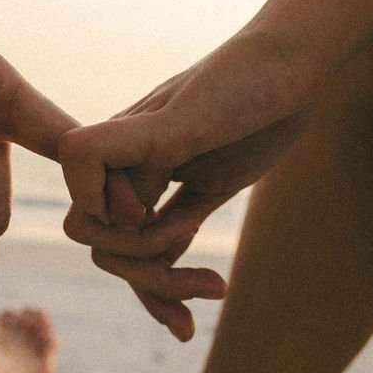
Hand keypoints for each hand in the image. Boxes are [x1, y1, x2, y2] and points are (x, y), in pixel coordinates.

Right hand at [59, 35, 313, 338]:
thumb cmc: (243, 80)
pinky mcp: (192, 196)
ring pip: (134, 257)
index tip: (152, 209)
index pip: (81, 212)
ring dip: (165, 286)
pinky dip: (176, 284)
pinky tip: (202, 306)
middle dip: (145, 268)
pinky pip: (167, 251)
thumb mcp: (183, 117)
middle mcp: (129, 168)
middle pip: (106, 246)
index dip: (112, 227)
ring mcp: (159, 185)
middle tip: (199, 269)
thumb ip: (123, 144)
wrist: (297, 66)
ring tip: (214, 291)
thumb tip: (74, 164)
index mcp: (114, 146)